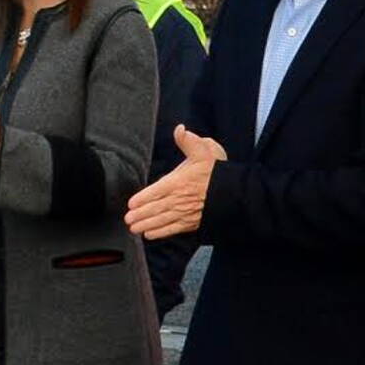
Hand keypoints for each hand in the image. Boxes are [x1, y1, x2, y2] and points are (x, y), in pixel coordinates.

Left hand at [126, 125, 225, 239]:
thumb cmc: (219, 171)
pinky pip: (173, 229)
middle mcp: (181, 199)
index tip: (131, 203)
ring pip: (162, 220)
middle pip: (156, 208)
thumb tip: (180, 129)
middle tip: (128, 219)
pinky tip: (150, 235)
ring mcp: (186, 212)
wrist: (236, 192)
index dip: (143, 198)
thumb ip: (190, 141)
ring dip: (147, 224)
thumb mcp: (206, 150)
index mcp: (180, 181)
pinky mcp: (192, 222)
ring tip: (134, 228)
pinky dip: (161, 233)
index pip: (157, 190)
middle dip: (141, 214)